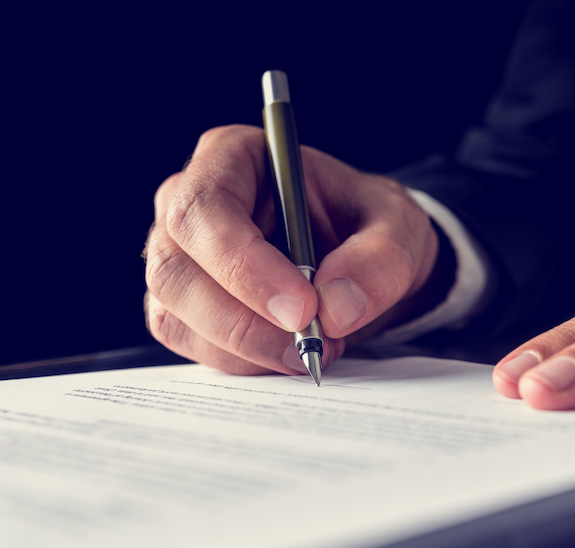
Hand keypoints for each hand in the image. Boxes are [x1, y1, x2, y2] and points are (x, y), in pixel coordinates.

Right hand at [144, 125, 438, 374]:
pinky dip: (244, 363)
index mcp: (232, 157)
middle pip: (175, 269)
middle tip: (311, 345)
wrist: (364, 262)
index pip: (204, 207)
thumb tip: (336, 306)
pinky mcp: (185, 308)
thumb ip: (380, 260)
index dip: (243, 263)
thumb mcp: (399, 228)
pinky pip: (193, 346)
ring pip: (176, 315)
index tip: (301, 308)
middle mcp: (190, 206)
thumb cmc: (370, 225)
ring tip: (314, 349)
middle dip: (243, 321)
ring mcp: (179, 260)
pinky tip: (290, 355)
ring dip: (247, 348)